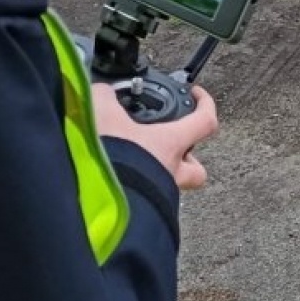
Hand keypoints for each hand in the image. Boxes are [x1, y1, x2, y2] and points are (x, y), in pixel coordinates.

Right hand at [93, 82, 218, 190]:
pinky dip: (139, 184)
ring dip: (161, 172)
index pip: (205, 121)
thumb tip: (103, 93)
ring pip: (172, 184)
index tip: (197, 94)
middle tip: (173, 145)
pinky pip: (148, 195)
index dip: (206, 104)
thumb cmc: (110, 158)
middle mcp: (170, 172)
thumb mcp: (104, 114)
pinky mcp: (141, 207)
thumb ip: (105, 98)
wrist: (93, 198)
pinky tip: (119, 175)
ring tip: (140, 159)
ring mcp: (157, 193)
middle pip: (197, 168)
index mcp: (170, 144)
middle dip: (188, 157)